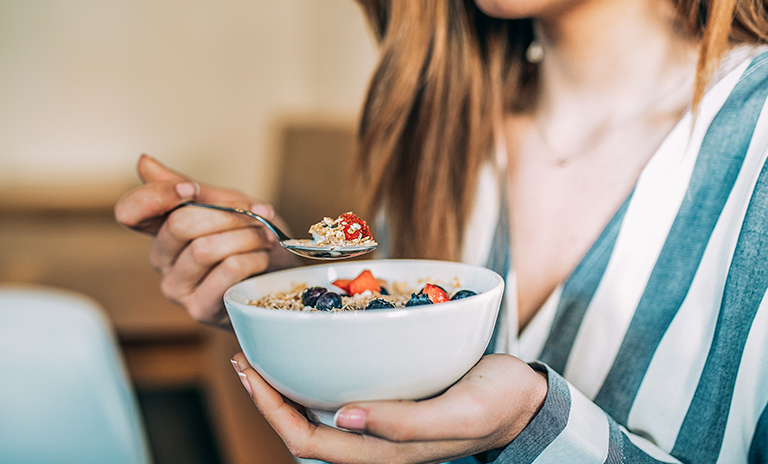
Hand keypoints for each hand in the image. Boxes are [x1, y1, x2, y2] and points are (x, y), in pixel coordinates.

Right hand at [115, 155, 298, 326]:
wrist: (280, 277)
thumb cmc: (251, 240)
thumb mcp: (225, 204)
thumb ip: (188, 186)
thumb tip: (143, 162)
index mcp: (161, 230)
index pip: (129, 212)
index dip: (156, 196)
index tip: (191, 190)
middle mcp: (162, 260)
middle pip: (179, 225)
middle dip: (227, 215)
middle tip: (257, 215)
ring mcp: (177, 288)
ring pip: (204, 248)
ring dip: (246, 236)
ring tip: (265, 237)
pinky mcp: (199, 309)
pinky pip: (227, 271)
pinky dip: (253, 258)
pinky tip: (263, 258)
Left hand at [231, 353, 547, 463]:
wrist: (523, 400)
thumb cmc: (497, 404)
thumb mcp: (460, 414)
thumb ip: (405, 424)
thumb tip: (344, 417)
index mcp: (385, 453)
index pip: (309, 441)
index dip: (272, 411)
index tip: (250, 372)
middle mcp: (374, 443)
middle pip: (303, 431)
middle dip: (267, 399)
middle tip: (245, 358)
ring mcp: (380, 425)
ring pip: (317, 416)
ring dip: (285, 390)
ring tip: (264, 356)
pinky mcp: (390, 405)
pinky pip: (339, 398)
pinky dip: (315, 378)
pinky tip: (311, 353)